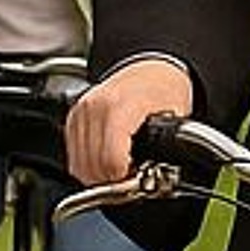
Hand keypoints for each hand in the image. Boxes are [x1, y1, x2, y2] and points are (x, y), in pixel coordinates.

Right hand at [66, 57, 194, 187]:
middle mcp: (93, 108)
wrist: (153, 68)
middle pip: (93, 168)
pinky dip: (90, 167)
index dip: (127, 181)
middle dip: (114, 182)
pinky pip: (74, 158)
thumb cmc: (165, 89)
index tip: (141, 182)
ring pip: (79, 167)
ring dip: (100, 177)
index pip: (111, 161)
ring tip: (124, 170)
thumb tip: (157, 181)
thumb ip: (166, 153)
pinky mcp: (73, 119)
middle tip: (135, 180)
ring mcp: (80, 113)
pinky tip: (110, 162)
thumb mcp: (176, 121)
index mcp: (119, 106)